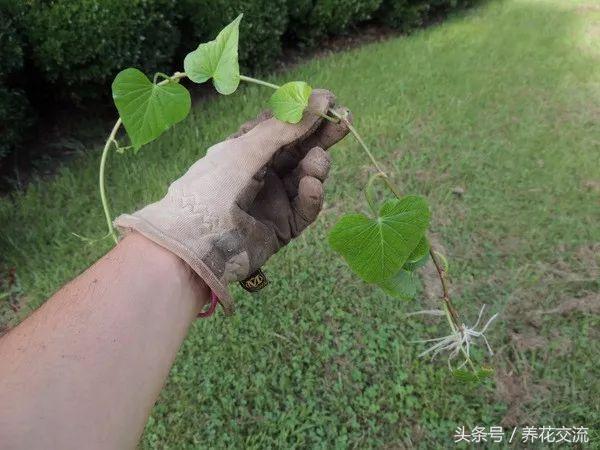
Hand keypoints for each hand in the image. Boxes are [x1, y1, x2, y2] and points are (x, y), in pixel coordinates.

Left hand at [115, 89, 349, 313]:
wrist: (194, 245)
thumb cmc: (211, 188)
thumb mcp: (247, 149)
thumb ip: (285, 127)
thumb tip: (320, 98)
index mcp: (245, 150)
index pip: (281, 127)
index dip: (304, 113)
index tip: (328, 100)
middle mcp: (261, 174)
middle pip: (299, 150)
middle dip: (321, 136)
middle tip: (344, 121)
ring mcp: (273, 201)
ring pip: (306, 178)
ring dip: (316, 167)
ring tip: (317, 162)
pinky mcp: (282, 228)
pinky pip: (305, 209)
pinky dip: (312, 197)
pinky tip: (311, 187)